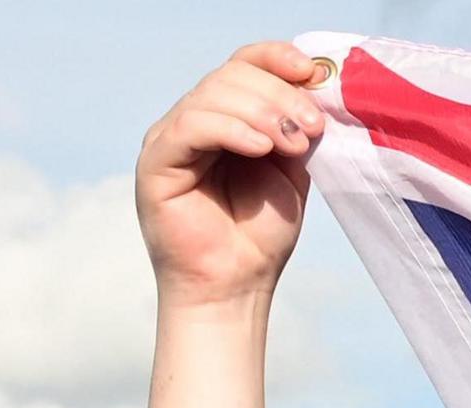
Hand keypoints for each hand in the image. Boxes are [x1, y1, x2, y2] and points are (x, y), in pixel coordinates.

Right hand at [138, 41, 324, 312]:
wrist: (235, 287)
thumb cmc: (260, 236)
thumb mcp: (291, 170)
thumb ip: (297, 127)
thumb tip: (314, 83)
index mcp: (226, 117)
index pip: (245, 65)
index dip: (276, 58)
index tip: (312, 72)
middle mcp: (194, 121)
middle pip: (232, 75)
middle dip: (279, 94)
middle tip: (312, 128)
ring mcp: (171, 138)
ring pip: (213, 95)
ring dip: (263, 112)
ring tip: (291, 145)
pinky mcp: (156, 162)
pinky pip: (191, 126)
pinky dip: (230, 129)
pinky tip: (259, 148)